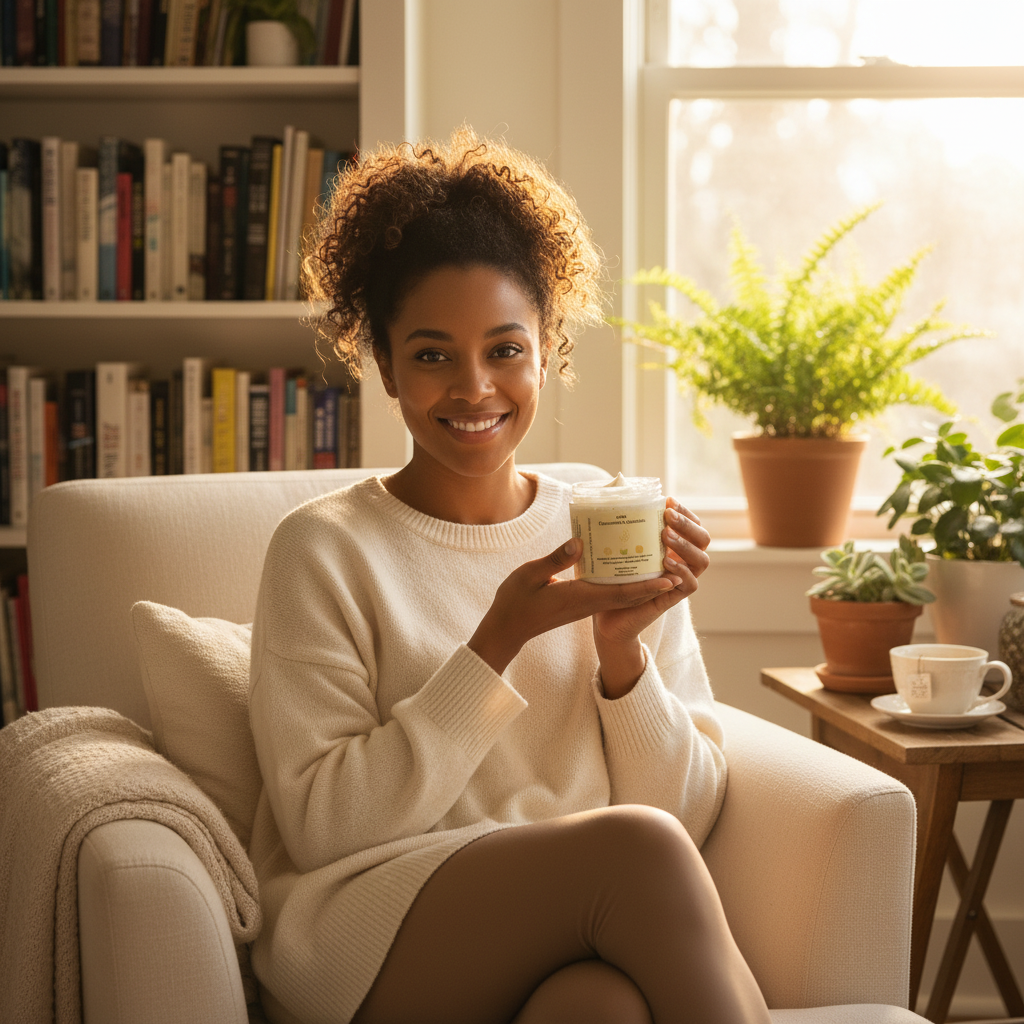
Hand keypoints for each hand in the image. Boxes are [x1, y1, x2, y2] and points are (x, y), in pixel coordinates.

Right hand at [468, 538, 680, 674]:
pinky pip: (607, 594)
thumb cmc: (515, 603)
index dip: (649, 587)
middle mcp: (588, 603)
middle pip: (629, 594)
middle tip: (675, 566)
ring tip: (658, 564)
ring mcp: (584, 605)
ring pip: (621, 594)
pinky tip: (624, 569)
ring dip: (641, 583)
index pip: (623, 594)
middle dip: (653, 583)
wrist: (507, 630)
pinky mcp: (578, 604)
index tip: (673, 579)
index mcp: (581, 598)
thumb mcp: (531, 575)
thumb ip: (556, 559)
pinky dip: (622, 583)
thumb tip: (580, 542)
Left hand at [593, 498, 710, 697]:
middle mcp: (681, 562)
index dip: (685, 511)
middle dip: (688, 523)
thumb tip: (612, 501)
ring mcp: (679, 581)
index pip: (691, 524)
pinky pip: (690, 584)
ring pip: (702, 560)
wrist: (607, 619)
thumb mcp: (617, 551)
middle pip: (703, 538)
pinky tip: (665, 562)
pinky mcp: (673, 599)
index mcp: (671, 548)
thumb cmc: (611, 581)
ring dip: (685, 545)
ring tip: (665, 536)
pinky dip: (681, 572)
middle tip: (667, 515)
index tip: (667, 500)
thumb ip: (621, 532)